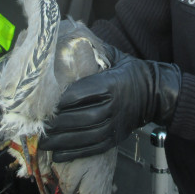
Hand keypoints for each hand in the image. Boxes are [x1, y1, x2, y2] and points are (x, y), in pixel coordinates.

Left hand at [38, 47, 180, 161]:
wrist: (155, 93)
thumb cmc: (131, 72)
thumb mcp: (116, 57)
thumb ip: (95, 52)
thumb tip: (70, 37)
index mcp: (112, 84)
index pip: (84, 92)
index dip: (64, 99)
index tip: (47, 103)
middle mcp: (114, 106)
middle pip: (83, 117)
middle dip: (59, 123)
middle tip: (38, 125)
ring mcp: (115, 124)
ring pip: (86, 135)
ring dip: (62, 141)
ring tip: (43, 143)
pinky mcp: (115, 138)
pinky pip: (94, 148)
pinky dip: (75, 153)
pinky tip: (58, 155)